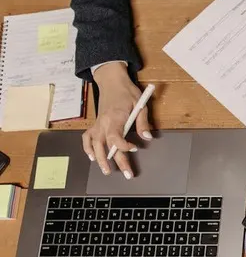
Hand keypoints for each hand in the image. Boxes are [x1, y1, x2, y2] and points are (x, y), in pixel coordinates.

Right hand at [82, 62, 152, 178]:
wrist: (112, 82)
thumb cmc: (127, 92)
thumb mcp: (140, 104)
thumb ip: (142, 122)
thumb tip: (147, 137)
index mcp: (115, 117)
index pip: (115, 137)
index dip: (124, 146)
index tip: (134, 148)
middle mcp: (103, 123)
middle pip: (106, 146)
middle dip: (116, 161)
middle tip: (127, 174)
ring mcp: (98, 124)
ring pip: (95, 145)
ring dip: (100, 159)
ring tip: (107, 171)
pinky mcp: (95, 124)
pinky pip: (87, 138)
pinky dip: (88, 148)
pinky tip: (93, 157)